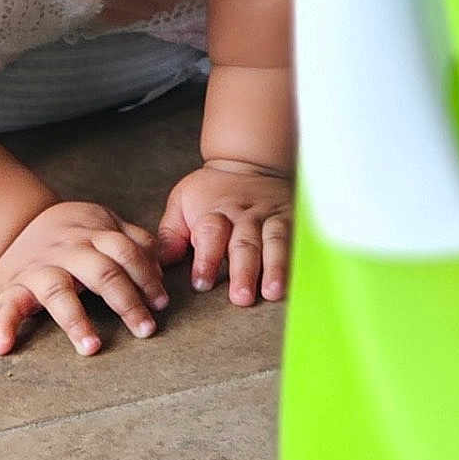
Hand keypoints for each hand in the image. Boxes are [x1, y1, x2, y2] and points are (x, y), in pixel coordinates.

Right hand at [0, 201, 168, 356]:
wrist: (17, 223)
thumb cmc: (72, 232)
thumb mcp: (103, 224)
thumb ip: (133, 241)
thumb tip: (160, 270)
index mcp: (93, 234)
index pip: (125, 252)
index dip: (146, 276)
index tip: (161, 303)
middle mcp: (67, 250)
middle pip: (101, 271)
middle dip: (126, 301)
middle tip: (146, 329)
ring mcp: (40, 268)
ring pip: (58, 291)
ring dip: (75, 320)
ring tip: (91, 347)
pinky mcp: (14, 286)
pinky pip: (7, 305)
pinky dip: (3, 326)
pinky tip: (3, 347)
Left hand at [157, 163, 291, 304]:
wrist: (247, 161)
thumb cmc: (210, 191)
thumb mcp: (182, 202)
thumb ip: (171, 234)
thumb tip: (159, 263)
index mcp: (214, 212)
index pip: (211, 234)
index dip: (206, 259)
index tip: (201, 283)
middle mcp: (244, 215)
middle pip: (244, 243)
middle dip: (243, 271)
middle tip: (241, 298)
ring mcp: (270, 217)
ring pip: (274, 242)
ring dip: (275, 268)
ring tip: (272, 292)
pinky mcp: (290, 219)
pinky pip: (296, 239)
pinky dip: (298, 259)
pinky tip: (299, 280)